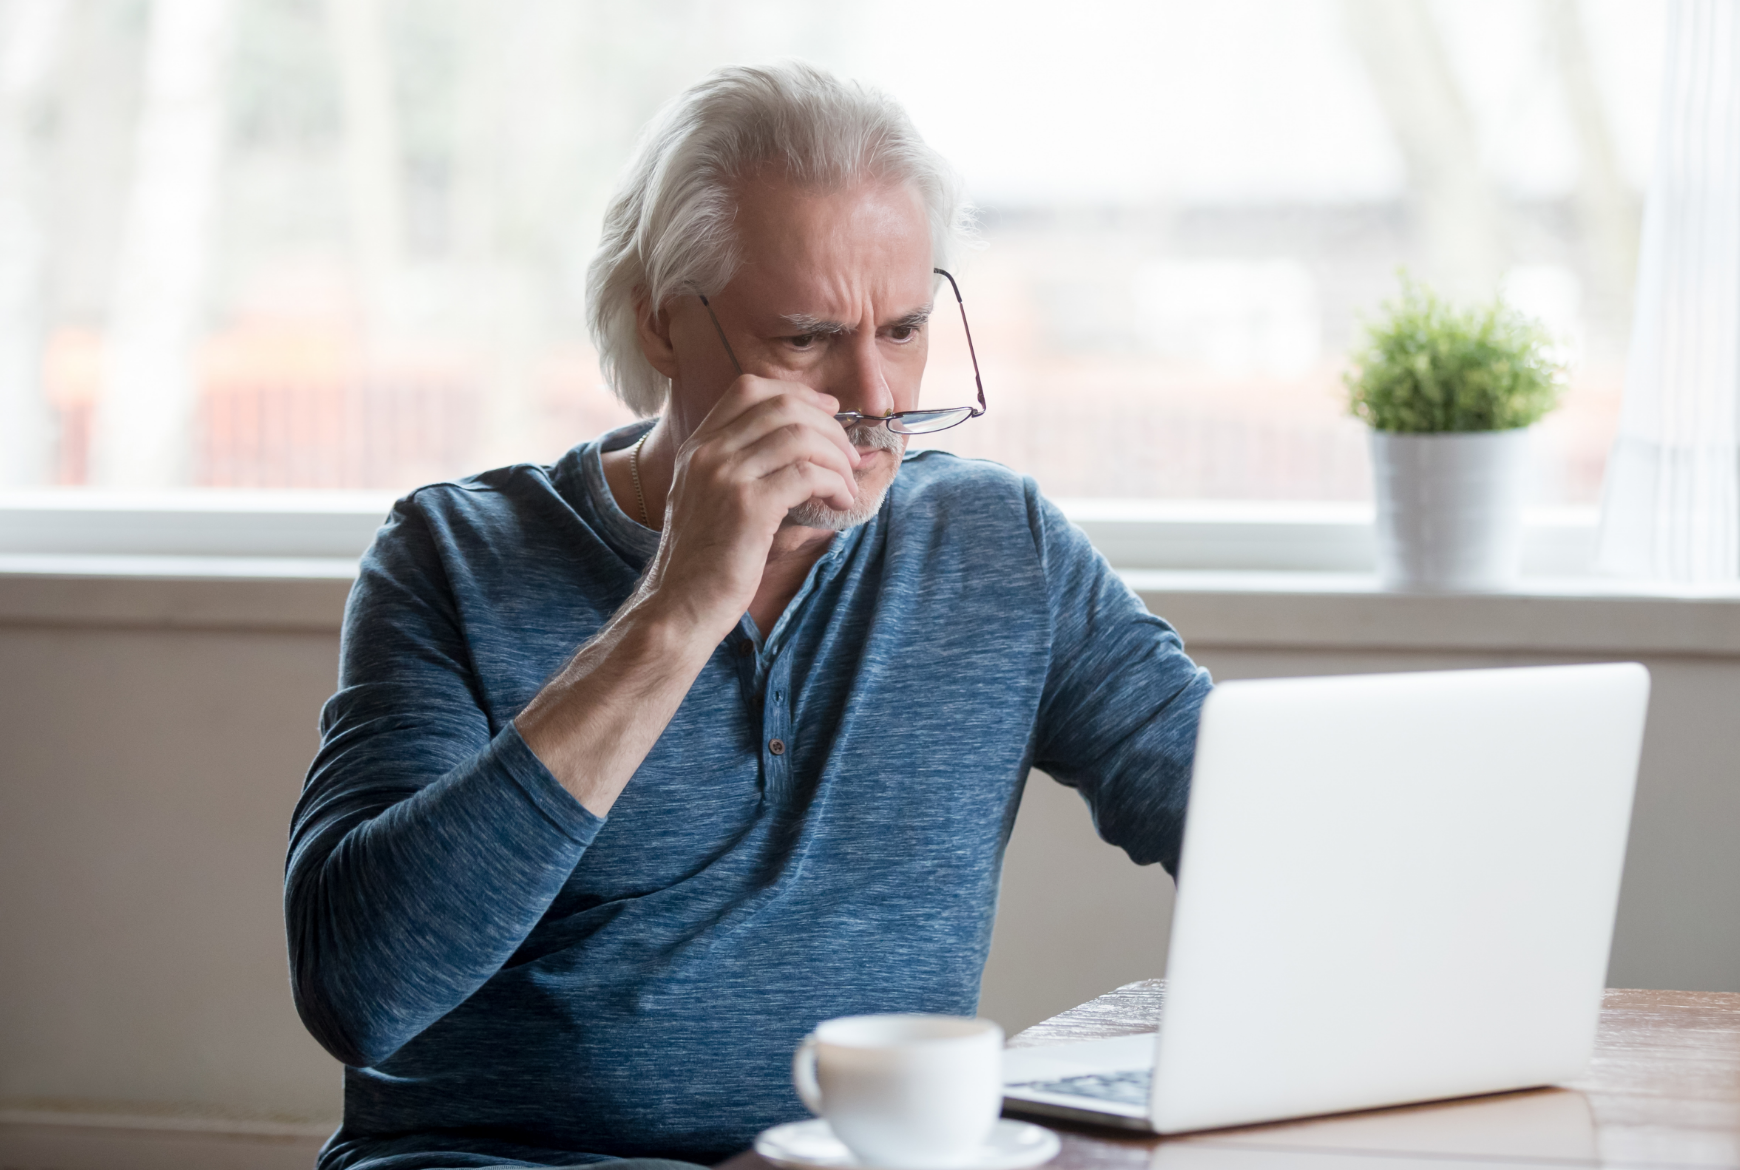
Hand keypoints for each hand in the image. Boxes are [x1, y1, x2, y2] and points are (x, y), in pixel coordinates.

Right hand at [639, 374, 861, 635]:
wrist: (680, 607)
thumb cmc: (706, 562)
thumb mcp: (711, 501)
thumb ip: (745, 468)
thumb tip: (812, 448)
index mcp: (697, 446)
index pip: (749, 388)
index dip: (798, 394)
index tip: (829, 412)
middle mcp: (707, 452)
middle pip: (782, 405)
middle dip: (828, 425)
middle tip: (849, 454)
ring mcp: (725, 476)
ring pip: (800, 436)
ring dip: (836, 456)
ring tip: (847, 483)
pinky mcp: (748, 506)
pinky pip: (807, 474)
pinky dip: (834, 483)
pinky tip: (839, 502)